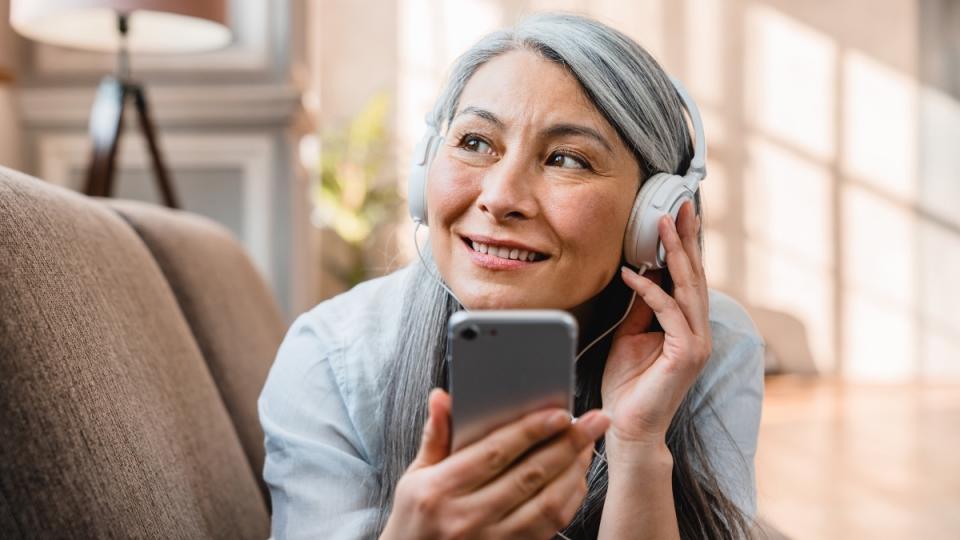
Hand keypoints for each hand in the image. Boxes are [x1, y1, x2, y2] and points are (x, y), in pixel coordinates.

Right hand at [380, 389, 609, 539]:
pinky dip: (568, 500)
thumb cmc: (414, 521)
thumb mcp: (414, 478)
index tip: (560, 412)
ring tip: (589, 445)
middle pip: (529, 475)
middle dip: (567, 444)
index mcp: (441, 490)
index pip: (495, 452)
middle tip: (595, 421)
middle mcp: (468, 516)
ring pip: (546, 503)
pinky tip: (576, 479)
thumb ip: (435, 437)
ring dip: (574, 471)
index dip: (531, 430)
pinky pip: (549, 527)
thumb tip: (442, 397)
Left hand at [601, 201, 710, 459]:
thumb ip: (640, 308)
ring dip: (673, 254)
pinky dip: (650, 291)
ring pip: (688, 288)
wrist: (628, 427)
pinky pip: (668, 312)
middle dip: (686, 238)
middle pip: (695, 276)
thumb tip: (642, 274)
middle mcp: (699, 332)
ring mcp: (697, 343)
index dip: (683, 247)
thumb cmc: (627, 386)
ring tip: (662, 224)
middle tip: (681, 206)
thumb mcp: (629, 336)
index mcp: (688, 327)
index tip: (677, 216)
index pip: (688, 279)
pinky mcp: (687, 354)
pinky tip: (633, 274)